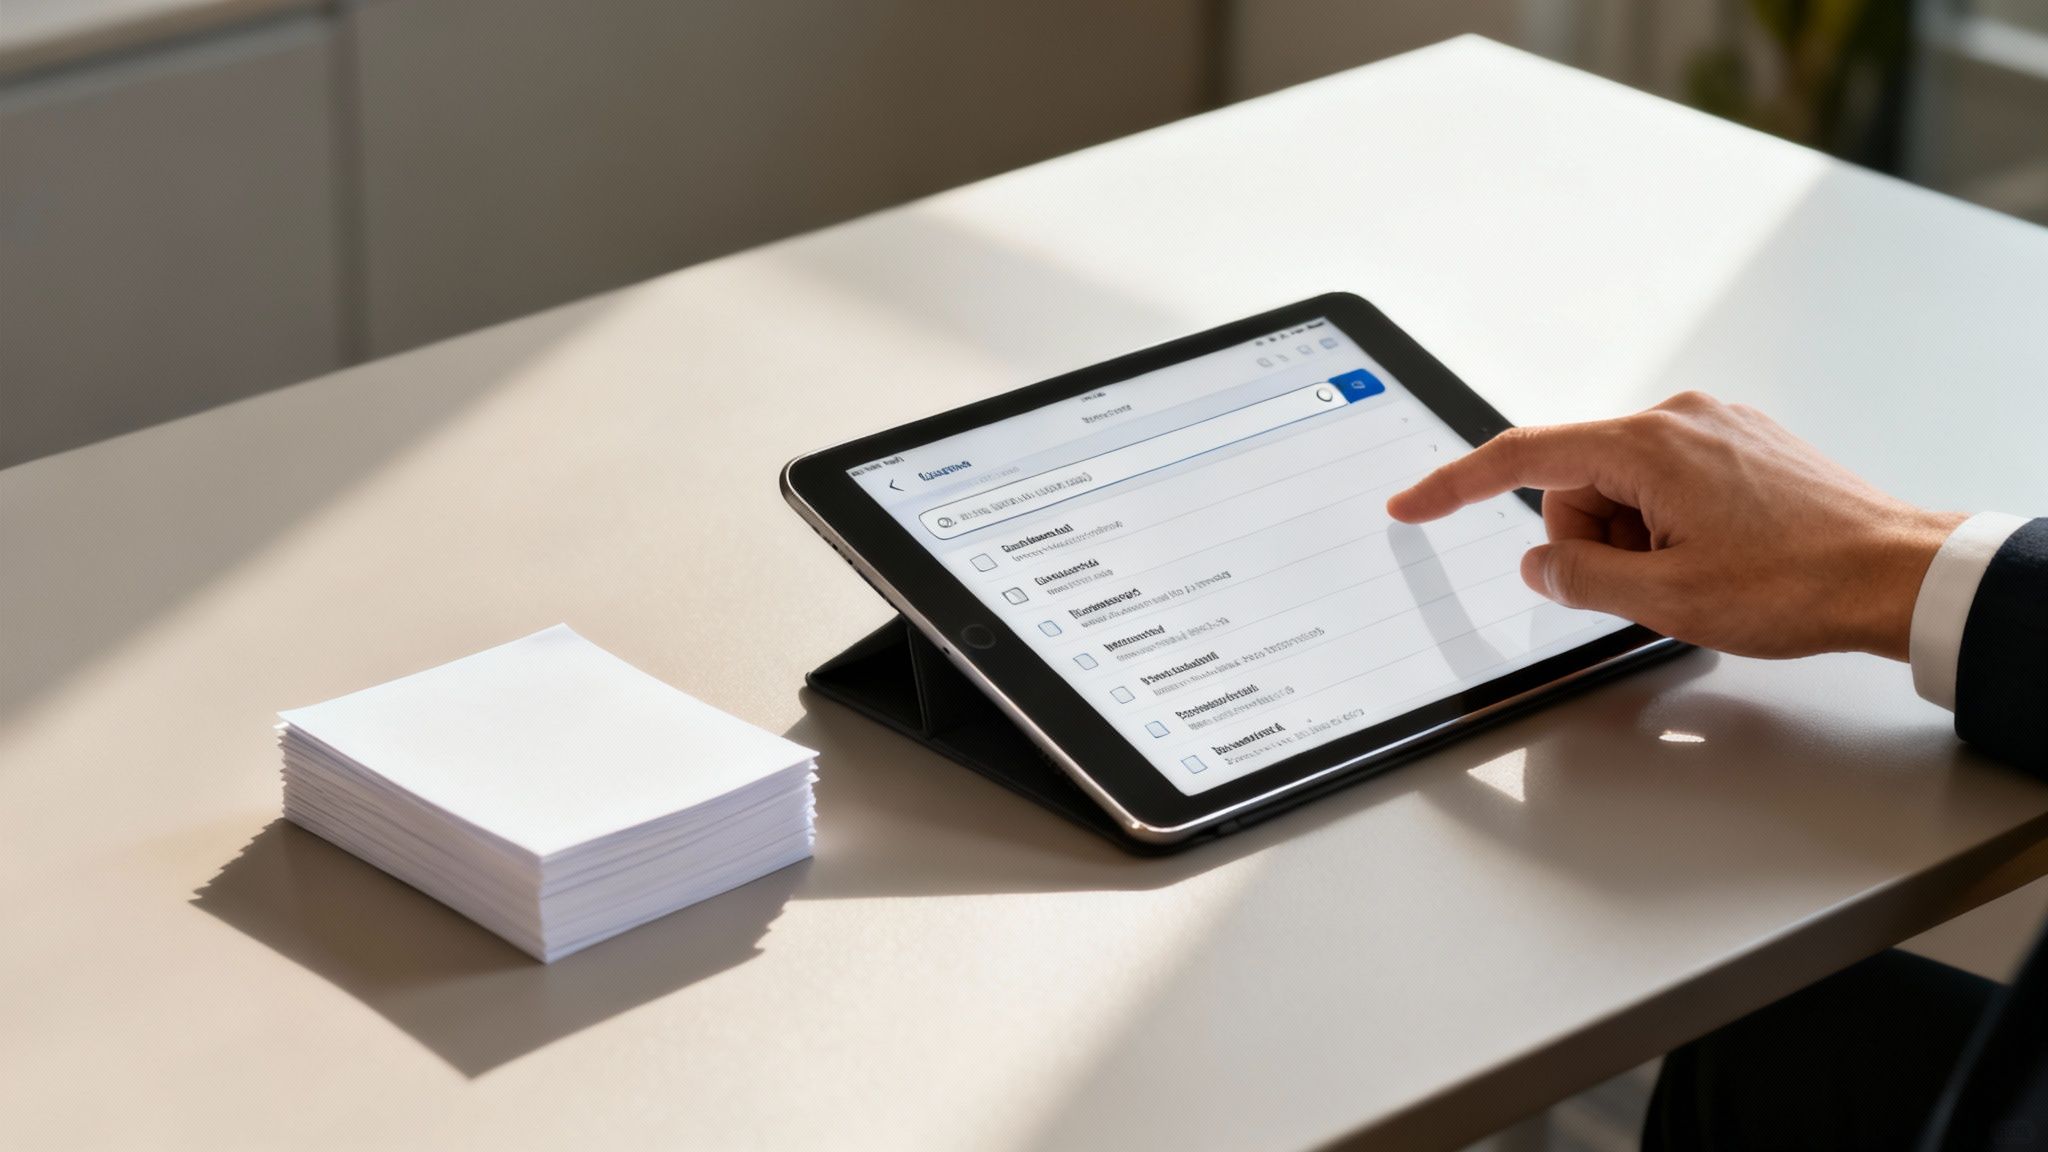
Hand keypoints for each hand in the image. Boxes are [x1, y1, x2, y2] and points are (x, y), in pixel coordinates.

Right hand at [1384, 392, 1963, 659]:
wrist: (1899, 574)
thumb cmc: (1800, 582)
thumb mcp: (1665, 598)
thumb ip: (1580, 578)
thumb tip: (1541, 565)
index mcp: (1648, 444)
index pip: (1521, 457)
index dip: (1454, 487)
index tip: (1411, 504)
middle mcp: (1678, 417)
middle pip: (1577, 480)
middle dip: (1589, 540)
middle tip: (1644, 587)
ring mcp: (1714, 426)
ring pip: (1623, 486)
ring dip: (1635, 539)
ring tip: (1696, 575)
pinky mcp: (1741, 444)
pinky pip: (1667, 483)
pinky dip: (1667, 525)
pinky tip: (1717, 559)